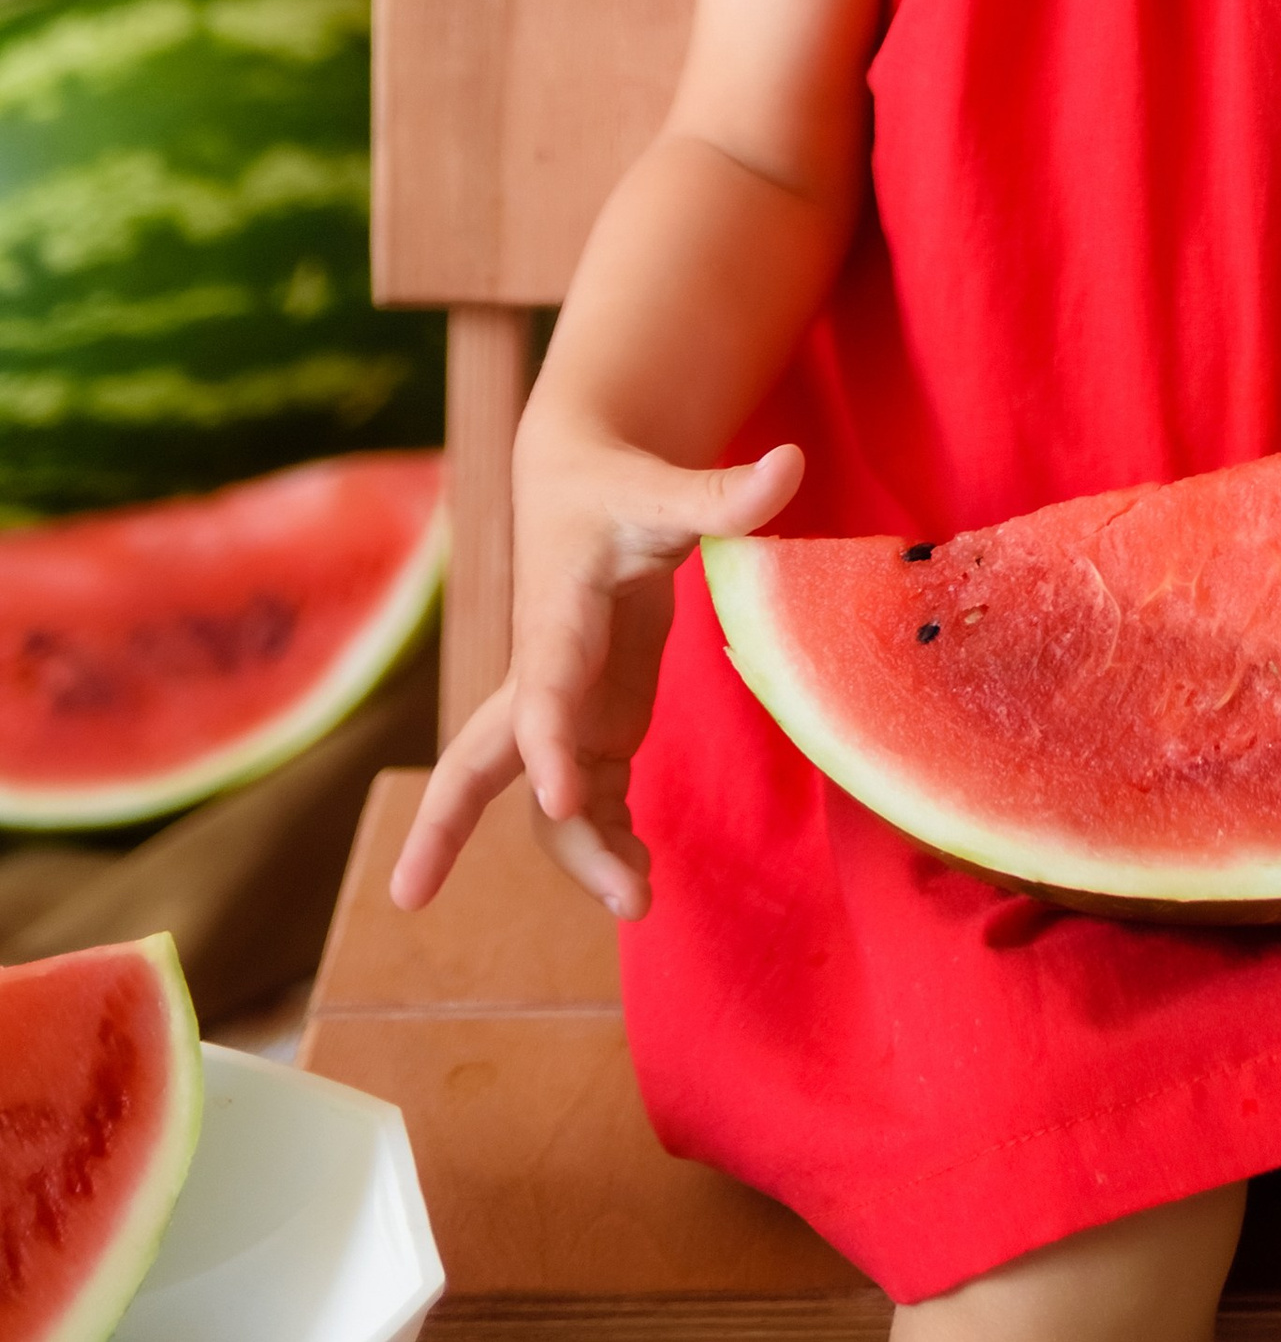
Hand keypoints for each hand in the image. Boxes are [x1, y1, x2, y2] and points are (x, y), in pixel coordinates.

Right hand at [389, 425, 802, 921]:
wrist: (575, 487)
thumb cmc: (617, 489)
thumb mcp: (664, 489)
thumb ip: (723, 492)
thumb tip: (792, 461)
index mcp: (557, 625)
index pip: (543, 693)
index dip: (546, 745)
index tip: (560, 797)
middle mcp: (546, 679)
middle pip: (476, 760)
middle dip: (442, 825)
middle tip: (404, 897)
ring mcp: (567, 710)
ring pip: (548, 801)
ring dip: (580, 854)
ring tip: (643, 902)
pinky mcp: (595, 723)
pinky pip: (589, 800)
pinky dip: (608, 840)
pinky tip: (643, 877)